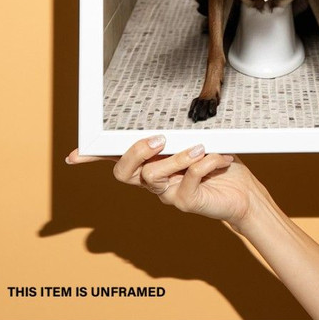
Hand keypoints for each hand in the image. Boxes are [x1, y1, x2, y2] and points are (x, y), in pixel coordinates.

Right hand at [66, 137, 258, 229]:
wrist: (244, 191)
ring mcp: (169, 194)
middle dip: (135, 153)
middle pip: (124, 173)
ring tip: (200, 147)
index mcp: (152, 164)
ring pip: (155, 177)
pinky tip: (219, 157)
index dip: (93, 158)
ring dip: (177, 158)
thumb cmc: (218, 162)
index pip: (117, 160)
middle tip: (159, 139)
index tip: (74, 155)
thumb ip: (181, 133)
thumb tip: (172, 117)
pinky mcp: (188, 203)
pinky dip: (203, 165)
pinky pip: (187, 182)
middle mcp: (154, 181)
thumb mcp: (196, 141)